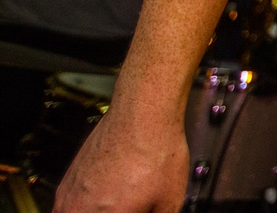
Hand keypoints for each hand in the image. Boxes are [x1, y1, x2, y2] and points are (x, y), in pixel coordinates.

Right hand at [54, 108, 188, 211]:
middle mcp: (77, 210)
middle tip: (134, 207)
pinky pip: (68, 208)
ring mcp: (68, 197)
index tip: (141, 212)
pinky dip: (85, 209)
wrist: (142, 114)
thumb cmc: (155, 150)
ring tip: (123, 204)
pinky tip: (107, 202)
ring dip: (98, 212)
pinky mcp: (67, 183)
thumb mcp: (170, 199)